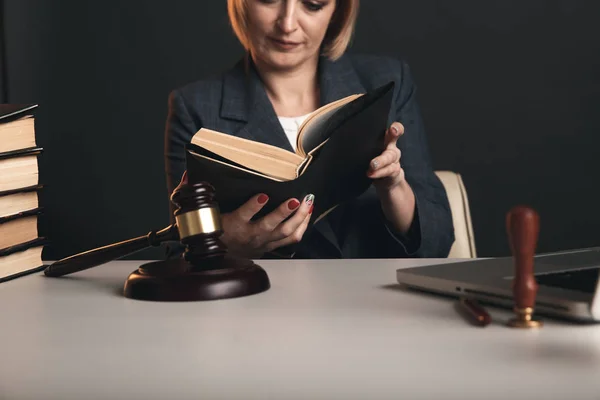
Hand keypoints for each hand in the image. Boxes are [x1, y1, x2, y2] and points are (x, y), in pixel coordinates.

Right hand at [172, 171, 313, 257]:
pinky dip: (302, 226)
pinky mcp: (272, 245)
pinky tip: (308, 214)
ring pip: (285, 232)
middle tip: (295, 200)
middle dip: (284, 213)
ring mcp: (263, 241)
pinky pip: (291, 238)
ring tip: (307, 203)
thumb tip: (188, 174)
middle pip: (270, 226)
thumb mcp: (204, 213)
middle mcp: (250, 235)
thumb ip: (197, 194)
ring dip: (298, 218)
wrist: (219, 256)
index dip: (253, 206)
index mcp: (233, 225)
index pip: (242, 216)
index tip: (263, 196)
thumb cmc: (215, 231)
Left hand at [366, 122, 415, 234]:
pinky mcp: (394, 172)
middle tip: (391, 131)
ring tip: (372, 165)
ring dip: (380, 160)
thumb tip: (333, 140)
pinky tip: (370, 174)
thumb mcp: (365, 152)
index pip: (394, 129)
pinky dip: (379, 173)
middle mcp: (391, 147)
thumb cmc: (371, 161)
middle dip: (394, 133)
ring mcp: (394, 160)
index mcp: (385, 139)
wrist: (385, 182)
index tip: (391, 127)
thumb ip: (357, 145)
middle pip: (394, 138)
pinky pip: (388, 171)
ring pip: (390, 157)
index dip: (395, 127)